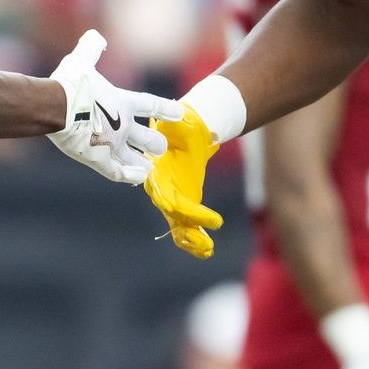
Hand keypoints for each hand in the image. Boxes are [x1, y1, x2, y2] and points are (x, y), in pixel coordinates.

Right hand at [47, 30, 183, 183]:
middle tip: (159, 146)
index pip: (151, 104)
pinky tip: (137, 179)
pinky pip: (117, 172)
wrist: (53, 107)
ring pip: (136, 159)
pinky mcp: (97, 159)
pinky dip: (128, 176)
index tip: (179, 113)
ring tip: (150, 166)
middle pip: (149, 138)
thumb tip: (96, 35)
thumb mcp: (81, 60)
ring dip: (144, 163)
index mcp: (121, 101)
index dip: (166, 109)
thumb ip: (91, 48)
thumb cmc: (68, 83)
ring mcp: (111, 144)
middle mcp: (121, 124)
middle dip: (156, 143)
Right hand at [144, 106, 223, 257]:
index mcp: (158, 174)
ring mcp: (171, 202)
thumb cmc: (182, 129)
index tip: (191, 212)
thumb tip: (186, 117)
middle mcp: (162, 192)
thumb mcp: (180, 125)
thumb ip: (178, 124)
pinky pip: (185, 230)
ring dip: (192, 240)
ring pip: (178, 227)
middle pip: (173, 213)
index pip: (165, 194)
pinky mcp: (181, 207)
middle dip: (190, 224)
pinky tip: (208, 251)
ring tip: (208, 249)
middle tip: (210, 230)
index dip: (176, 205)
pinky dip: (194, 242)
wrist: (185, 137)